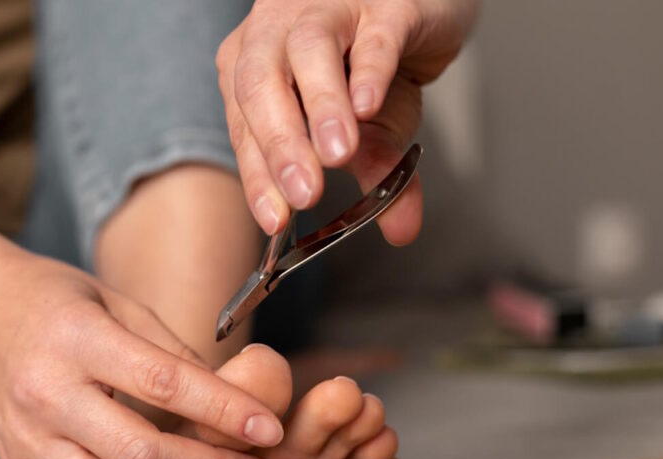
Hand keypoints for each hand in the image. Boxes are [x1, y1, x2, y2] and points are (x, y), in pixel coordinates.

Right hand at [0, 249, 282, 458]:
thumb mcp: (115, 301)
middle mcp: (46, 393)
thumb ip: (170, 352)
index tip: (268, 430)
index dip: (224, 411)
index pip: (164, 384)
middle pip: (139, 454)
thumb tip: (231, 401)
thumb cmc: (51, 298)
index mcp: (76, 339)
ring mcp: (24, 437)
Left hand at [216, 0, 478, 242]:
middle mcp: (278, 30)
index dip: (258, 175)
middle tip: (304, 194)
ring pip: (308, 50)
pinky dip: (369, 70)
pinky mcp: (385, 3)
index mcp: (255, 64)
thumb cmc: (372, 58)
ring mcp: (330, 8)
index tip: (275, 220)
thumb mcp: (372, 124)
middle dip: (279, 145)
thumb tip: (402, 231)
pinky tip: (370, 105)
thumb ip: (377, 171)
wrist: (418, 0)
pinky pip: (372, 35)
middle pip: (260, 84)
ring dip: (320, 106)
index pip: (244, 126)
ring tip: (338, 155)